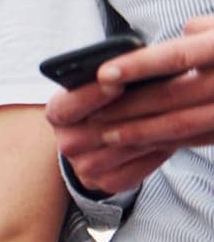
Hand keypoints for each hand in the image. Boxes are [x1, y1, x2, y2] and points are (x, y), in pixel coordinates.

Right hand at [47, 15, 213, 192]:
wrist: (89, 143)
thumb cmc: (99, 104)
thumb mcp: (93, 86)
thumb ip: (109, 75)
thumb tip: (137, 58)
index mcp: (58, 113)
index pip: (70, 105)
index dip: (92, 94)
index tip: (115, 81)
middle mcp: (66, 143)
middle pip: (104, 128)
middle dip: (138, 110)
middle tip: (168, 93)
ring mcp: (84, 166)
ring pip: (128, 146)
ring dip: (157, 130)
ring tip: (182, 111)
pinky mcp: (106, 183)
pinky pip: (141, 167)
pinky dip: (161, 150)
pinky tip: (177, 135)